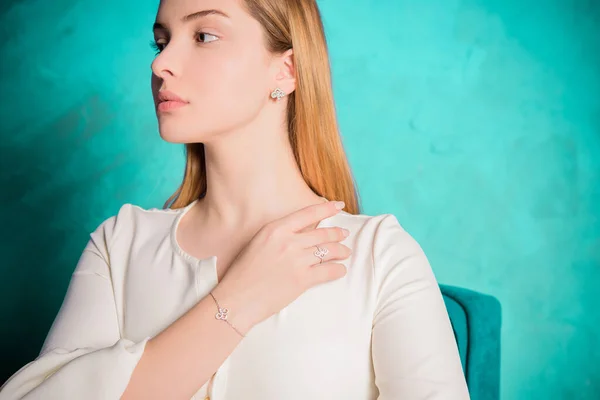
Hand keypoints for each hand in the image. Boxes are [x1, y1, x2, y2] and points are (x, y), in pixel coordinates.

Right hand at [211, 200, 351, 333]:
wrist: (236, 299)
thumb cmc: (243, 273)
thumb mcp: (258, 244)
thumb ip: (279, 236)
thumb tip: (301, 234)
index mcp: (275, 229)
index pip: (308, 214)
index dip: (326, 209)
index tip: (339, 206)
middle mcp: (288, 241)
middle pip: (322, 233)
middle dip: (337, 233)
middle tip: (344, 234)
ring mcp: (296, 260)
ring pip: (329, 251)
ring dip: (342, 251)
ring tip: (346, 252)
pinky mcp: (302, 279)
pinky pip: (329, 271)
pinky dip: (338, 270)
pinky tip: (340, 270)